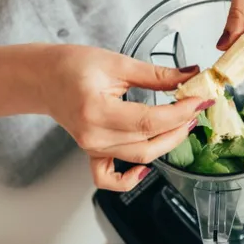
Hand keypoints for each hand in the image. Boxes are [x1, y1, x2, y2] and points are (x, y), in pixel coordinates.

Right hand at [44, 46, 214, 191]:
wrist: (44, 78)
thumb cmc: (72, 66)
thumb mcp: (117, 62)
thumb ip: (157, 74)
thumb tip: (190, 76)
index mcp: (97, 110)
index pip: (150, 120)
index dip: (180, 112)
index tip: (200, 100)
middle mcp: (93, 135)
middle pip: (148, 142)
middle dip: (180, 127)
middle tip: (196, 108)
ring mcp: (92, 148)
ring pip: (139, 157)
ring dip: (167, 143)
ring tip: (183, 122)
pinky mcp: (92, 153)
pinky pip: (109, 178)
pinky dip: (129, 180)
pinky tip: (146, 170)